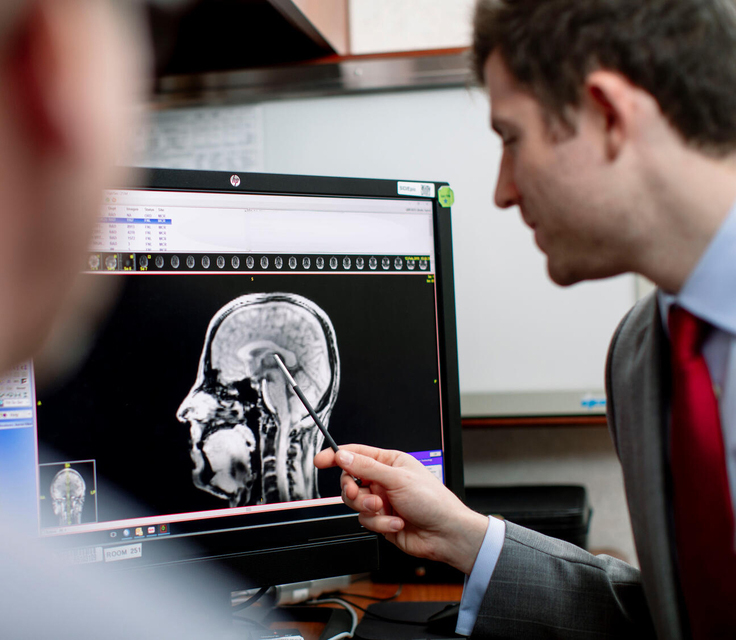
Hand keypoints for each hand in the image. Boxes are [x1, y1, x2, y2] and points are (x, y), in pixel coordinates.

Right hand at [314, 444, 488, 574]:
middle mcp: (384, 480)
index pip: (356, 454)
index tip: (320, 461)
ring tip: (386, 511)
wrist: (445, 534)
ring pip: (356, 504)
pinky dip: (380, 523)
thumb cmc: (433, 501)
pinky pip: (366, 521)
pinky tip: (397, 522)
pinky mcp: (382, 521)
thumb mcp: (397, 479)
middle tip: (361, 496)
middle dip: (354, 491)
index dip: (336, 456)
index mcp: (390, 462)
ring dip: (370, 510)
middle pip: (350, 481)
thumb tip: (343, 456)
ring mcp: (383, 501)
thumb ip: (366, 468)